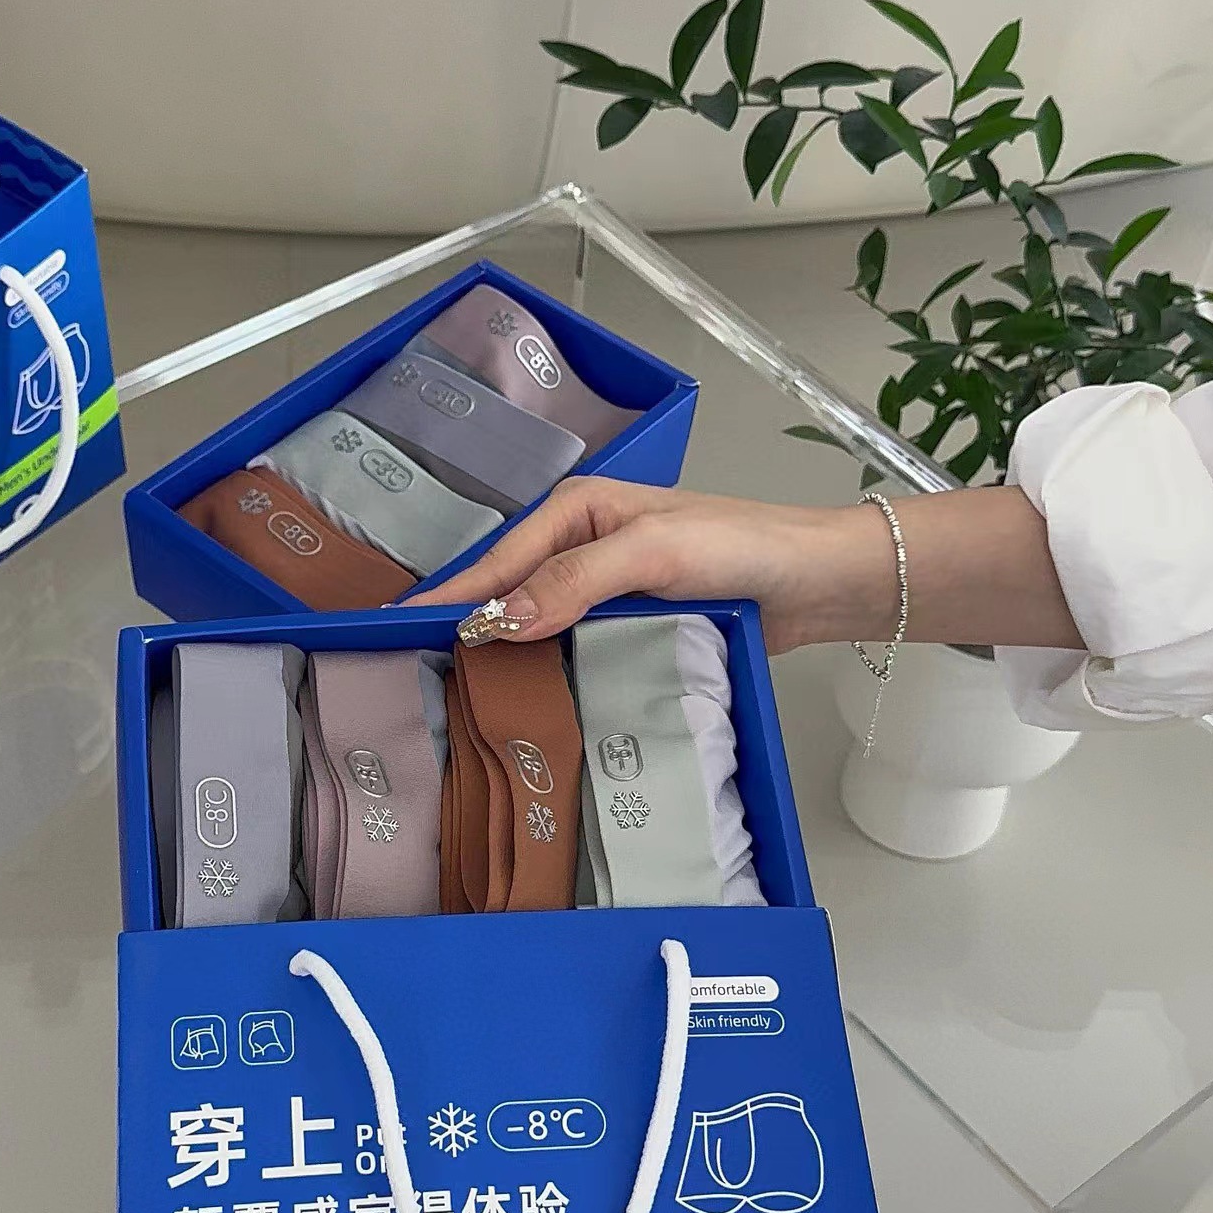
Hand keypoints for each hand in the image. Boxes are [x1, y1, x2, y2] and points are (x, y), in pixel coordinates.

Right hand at [411, 475, 895, 652]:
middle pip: (509, 592)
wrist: (815, 581)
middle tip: (413, 671)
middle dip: (467, 626)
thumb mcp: (653, 552)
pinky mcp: (630, 627)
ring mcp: (606, 591)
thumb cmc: (742, 547)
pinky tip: (527, 700)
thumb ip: (575, 581)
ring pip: (538, 625)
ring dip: (506, 656)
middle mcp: (584, 547)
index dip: (452, 596)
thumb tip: (500, 619)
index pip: (499, 559)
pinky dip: (548, 671)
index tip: (398, 628)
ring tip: (457, 696)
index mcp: (579, 511)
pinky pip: (574, 649)